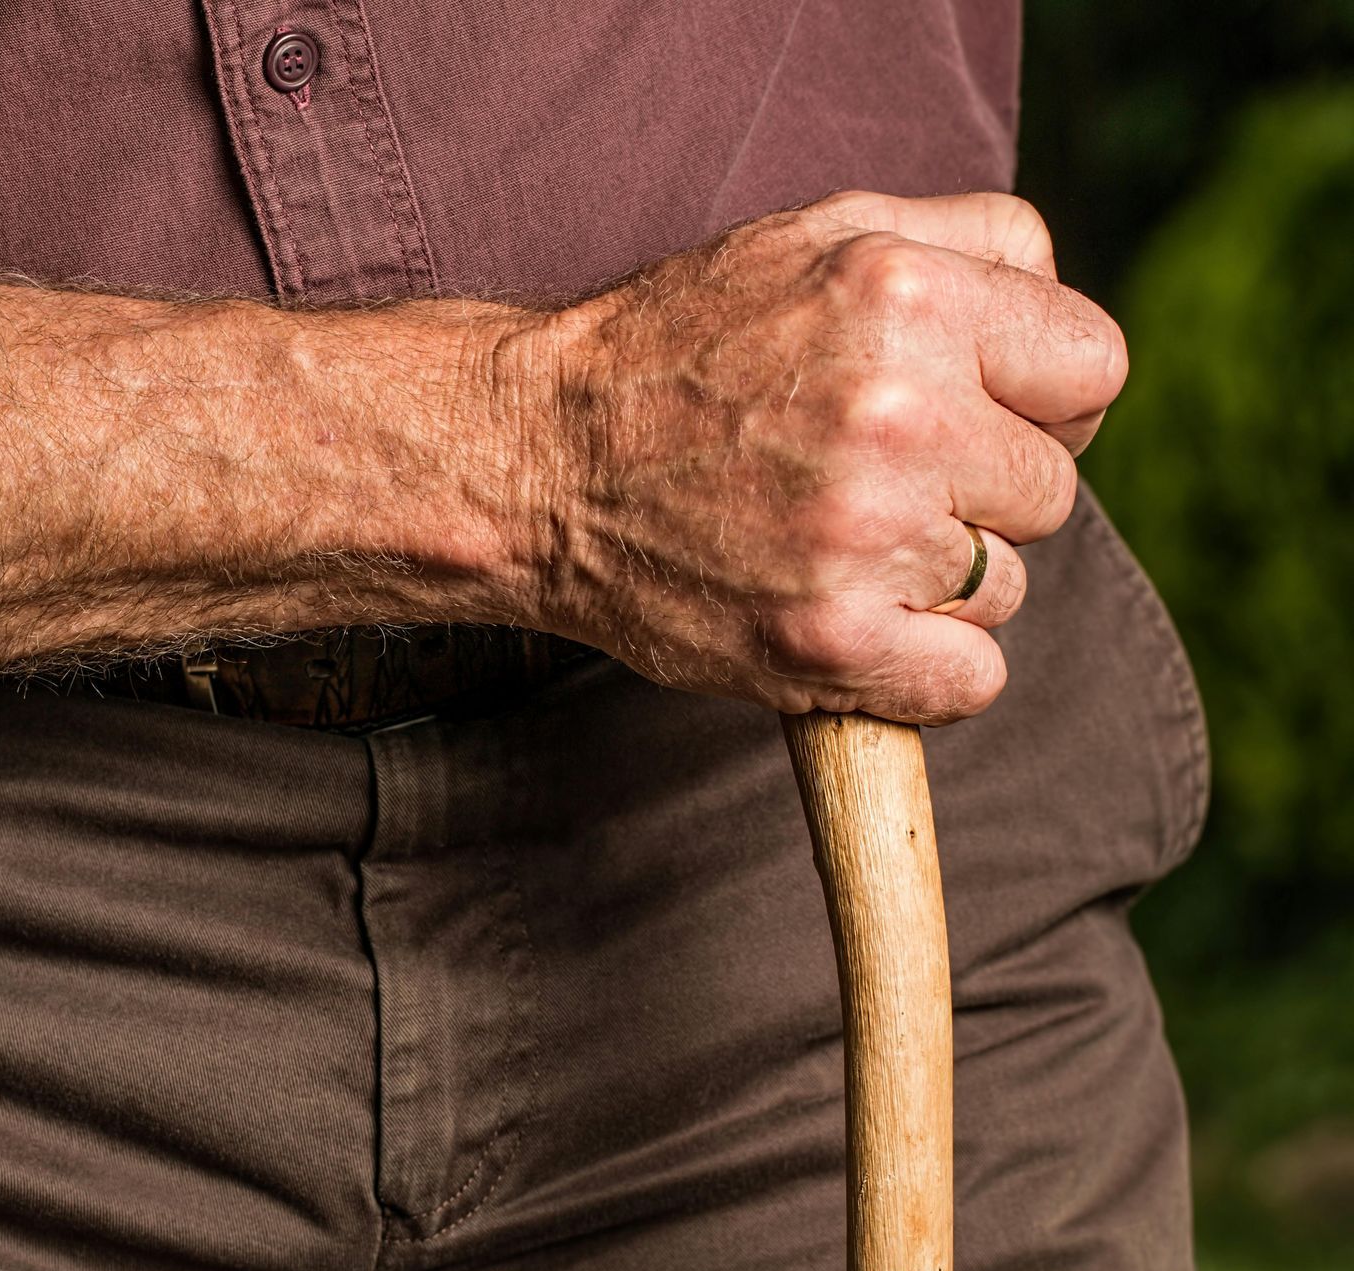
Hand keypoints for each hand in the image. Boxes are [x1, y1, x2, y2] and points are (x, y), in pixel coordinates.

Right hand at [517, 191, 1127, 723]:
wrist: (533, 457)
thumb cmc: (677, 346)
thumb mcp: (819, 233)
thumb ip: (971, 241)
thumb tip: (1065, 318)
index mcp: (906, 295)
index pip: (1093, 369)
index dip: (1041, 399)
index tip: (976, 418)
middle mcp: (896, 414)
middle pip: (1051, 488)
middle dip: (977, 489)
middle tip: (872, 479)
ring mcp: (863, 537)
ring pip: (1004, 587)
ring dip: (936, 578)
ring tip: (830, 541)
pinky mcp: (826, 643)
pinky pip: (971, 680)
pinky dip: (922, 667)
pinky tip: (847, 616)